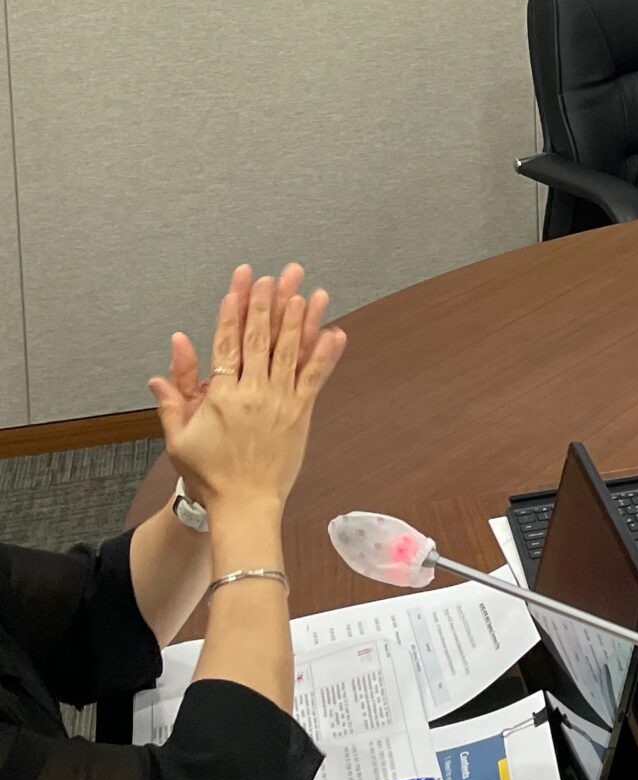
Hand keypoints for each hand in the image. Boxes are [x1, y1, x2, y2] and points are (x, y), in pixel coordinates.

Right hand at [149, 264, 345, 520]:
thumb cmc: (208, 474)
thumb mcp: (179, 438)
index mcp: (221, 396)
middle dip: (267, 304)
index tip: (240, 284)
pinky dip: (325, 355)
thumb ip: (172, 399)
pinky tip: (335, 332)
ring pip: (289, 352)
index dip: (233, 311)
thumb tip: (161, 368)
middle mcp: (252, 393)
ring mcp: (279, 402)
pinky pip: (314, 379)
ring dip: (298, 320)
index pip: (227, 343)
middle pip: (260, 339)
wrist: (243, 504)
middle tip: (274, 275)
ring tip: (305, 292)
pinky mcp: (301, 414)